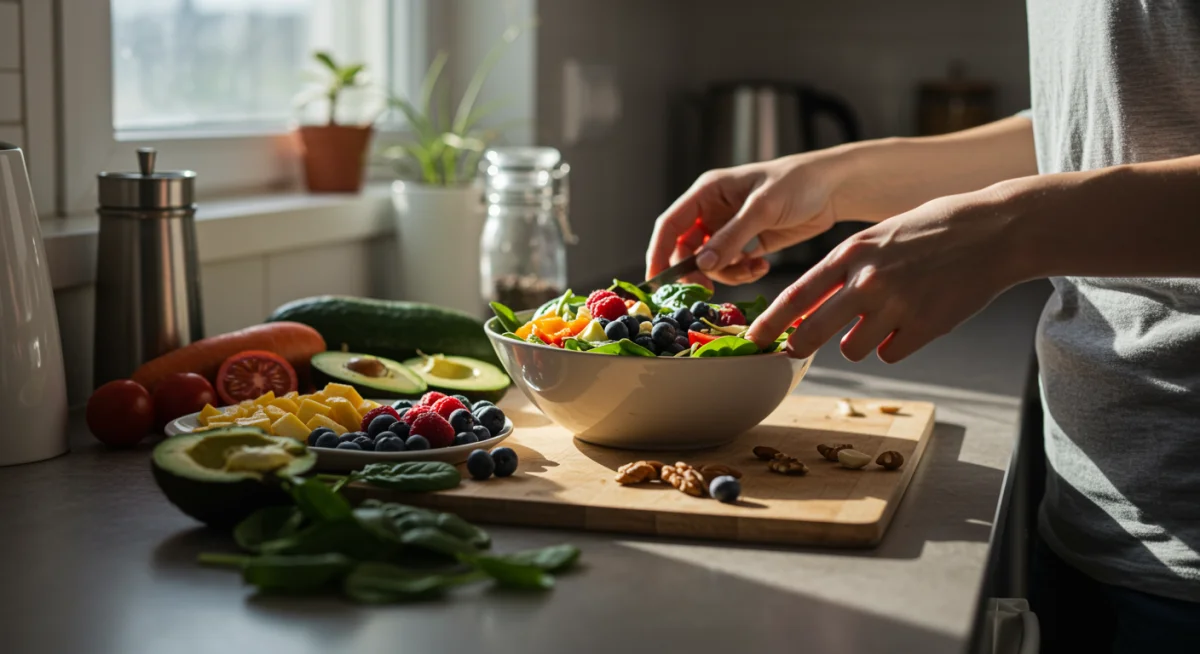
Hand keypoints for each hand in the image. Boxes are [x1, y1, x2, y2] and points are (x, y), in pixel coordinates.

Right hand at [646, 151, 849, 285]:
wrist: (832, 189)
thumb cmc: (796, 183)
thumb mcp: (762, 208)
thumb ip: (731, 237)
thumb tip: (700, 264)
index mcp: (706, 192)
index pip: (670, 225)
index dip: (658, 253)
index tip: (657, 282)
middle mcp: (712, 211)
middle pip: (685, 249)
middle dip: (695, 271)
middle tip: (706, 289)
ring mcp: (729, 229)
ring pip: (709, 262)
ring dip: (726, 272)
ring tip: (752, 267)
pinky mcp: (746, 243)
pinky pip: (731, 266)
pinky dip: (742, 272)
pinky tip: (761, 264)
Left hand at [746, 187, 1024, 362]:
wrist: (995, 230)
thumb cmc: (934, 229)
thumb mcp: (879, 236)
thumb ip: (846, 269)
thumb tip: (811, 307)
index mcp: (851, 253)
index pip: (797, 295)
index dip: (770, 321)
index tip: (753, 338)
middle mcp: (867, 281)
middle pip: (812, 333)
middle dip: (798, 347)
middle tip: (793, 352)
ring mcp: (896, 307)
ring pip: (852, 350)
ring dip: (860, 342)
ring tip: (883, 319)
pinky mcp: (925, 328)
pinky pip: (890, 354)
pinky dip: (896, 344)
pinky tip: (915, 320)